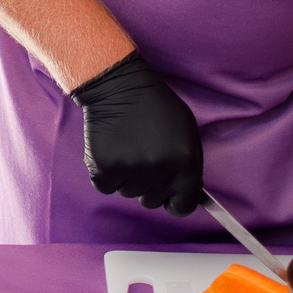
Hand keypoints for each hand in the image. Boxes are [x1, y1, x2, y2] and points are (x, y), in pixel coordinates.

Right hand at [70, 51, 203, 215]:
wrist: (118, 87)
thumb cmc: (155, 107)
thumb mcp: (186, 132)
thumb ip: (188, 165)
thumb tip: (184, 193)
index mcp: (185, 162)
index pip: (183, 206)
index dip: (175, 201)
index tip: (168, 195)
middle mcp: (160, 170)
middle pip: (152, 201)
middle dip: (148, 185)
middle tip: (142, 156)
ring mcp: (131, 170)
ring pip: (128, 193)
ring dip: (127, 176)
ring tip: (126, 147)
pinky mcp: (104, 168)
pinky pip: (105, 187)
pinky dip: (105, 173)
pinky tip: (111, 150)